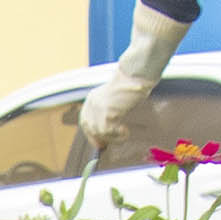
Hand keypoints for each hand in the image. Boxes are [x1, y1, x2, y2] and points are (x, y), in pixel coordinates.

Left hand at [79, 6, 189, 157]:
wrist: (135, 75)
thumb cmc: (130, 87)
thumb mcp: (114, 100)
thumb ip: (107, 112)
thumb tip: (105, 134)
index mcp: (91, 99)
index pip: (85, 122)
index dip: (91, 134)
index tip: (100, 143)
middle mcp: (91, 103)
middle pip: (90, 129)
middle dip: (100, 139)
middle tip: (113, 141)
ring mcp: (98, 107)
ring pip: (99, 132)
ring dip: (112, 137)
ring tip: (124, 133)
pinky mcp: (106, 111)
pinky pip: (107, 131)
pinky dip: (117, 135)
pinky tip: (125, 131)